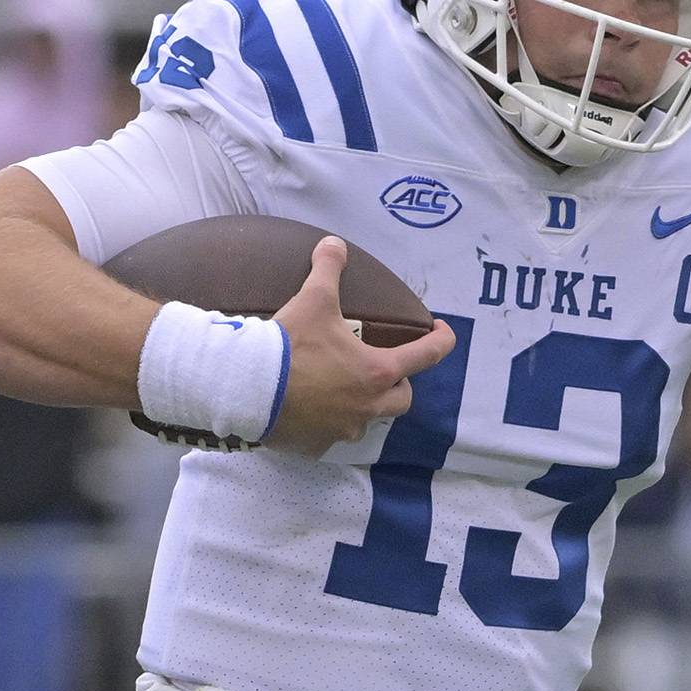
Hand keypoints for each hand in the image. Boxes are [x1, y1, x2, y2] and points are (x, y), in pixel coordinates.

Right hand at [263, 237, 453, 457]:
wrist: (248, 386)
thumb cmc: (290, 345)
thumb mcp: (313, 300)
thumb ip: (328, 269)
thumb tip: (334, 243)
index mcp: (378, 372)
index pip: (428, 356)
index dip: (442, 341)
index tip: (441, 332)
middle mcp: (368, 406)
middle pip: (402, 400)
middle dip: (400, 384)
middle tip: (384, 370)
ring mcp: (342, 430)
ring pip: (366, 421)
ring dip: (363, 406)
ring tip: (342, 391)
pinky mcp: (315, 447)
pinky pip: (330, 438)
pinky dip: (325, 425)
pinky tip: (309, 413)